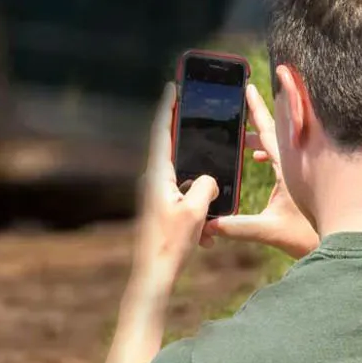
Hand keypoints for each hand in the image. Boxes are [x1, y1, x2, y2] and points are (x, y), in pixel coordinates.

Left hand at [130, 84, 218, 295]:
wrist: (153, 275)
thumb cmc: (171, 244)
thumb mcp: (196, 212)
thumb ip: (206, 186)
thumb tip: (208, 179)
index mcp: (157, 176)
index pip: (162, 133)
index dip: (167, 108)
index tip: (173, 87)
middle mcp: (153, 181)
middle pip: (171, 149)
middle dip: (183, 133)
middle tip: (194, 111)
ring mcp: (155, 195)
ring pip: (179, 174)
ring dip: (194, 176)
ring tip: (204, 168)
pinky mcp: (161, 208)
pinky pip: (181, 193)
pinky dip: (194, 199)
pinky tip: (205, 220)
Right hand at [202, 81, 319, 259]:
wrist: (346, 241)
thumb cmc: (311, 236)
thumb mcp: (270, 231)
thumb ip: (237, 227)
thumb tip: (208, 224)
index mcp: (290, 166)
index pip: (269, 131)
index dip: (257, 109)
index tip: (248, 88)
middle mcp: (302, 160)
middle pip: (277, 132)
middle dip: (257, 123)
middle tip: (241, 112)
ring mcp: (309, 165)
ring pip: (284, 143)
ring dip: (263, 142)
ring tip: (246, 146)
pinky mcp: (314, 173)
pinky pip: (290, 152)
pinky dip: (274, 152)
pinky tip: (262, 161)